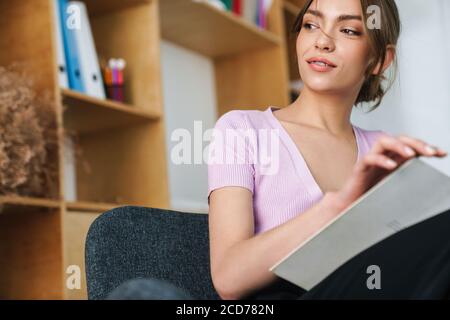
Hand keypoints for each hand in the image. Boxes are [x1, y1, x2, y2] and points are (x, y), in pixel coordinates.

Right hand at [329, 134, 446, 211]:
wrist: (350, 206)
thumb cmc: (370, 196)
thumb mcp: (395, 186)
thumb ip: (407, 177)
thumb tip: (429, 179)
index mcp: (392, 159)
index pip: (410, 146)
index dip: (426, 147)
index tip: (442, 153)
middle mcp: (382, 157)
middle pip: (398, 139)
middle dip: (416, 143)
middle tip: (430, 151)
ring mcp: (370, 160)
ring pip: (383, 141)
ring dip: (399, 145)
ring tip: (411, 154)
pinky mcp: (360, 168)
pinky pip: (369, 158)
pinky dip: (381, 160)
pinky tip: (391, 165)